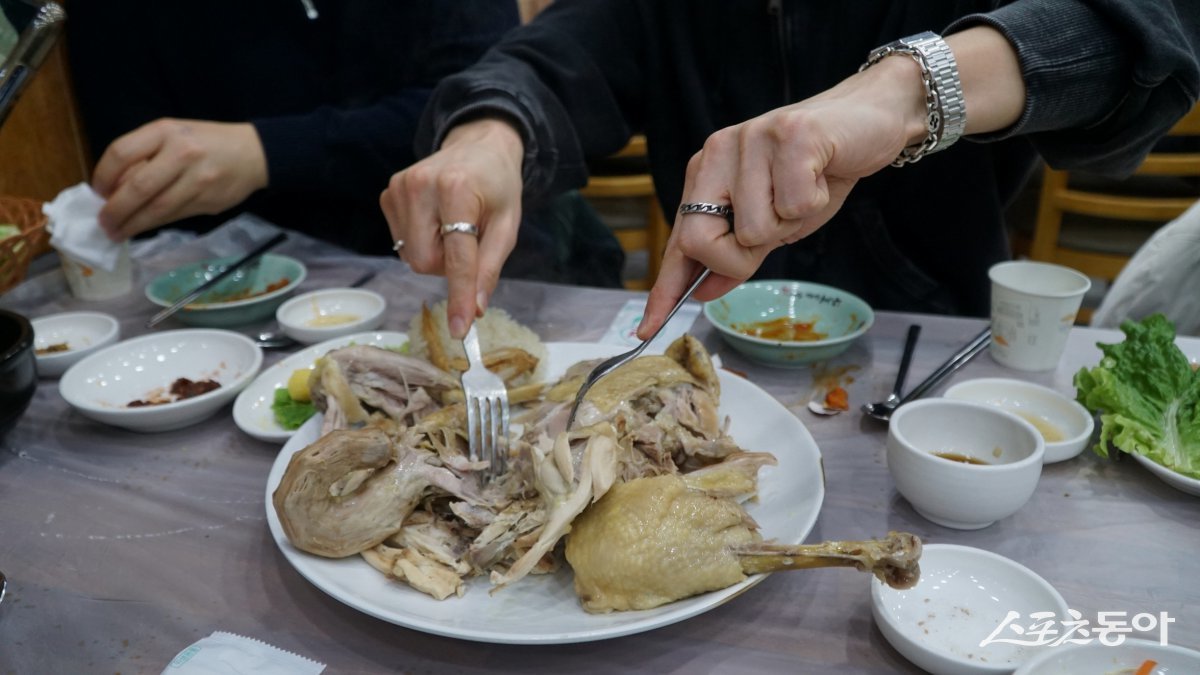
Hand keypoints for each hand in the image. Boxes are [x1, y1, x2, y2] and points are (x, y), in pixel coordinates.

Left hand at [92, 119, 267, 239]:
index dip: (103, 176)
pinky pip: (174, 216)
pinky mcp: (208, 201)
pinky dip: (154, 224)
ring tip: (117, 233)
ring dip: (132, 224)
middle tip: (103, 223)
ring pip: (157, 208)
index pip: (122, 153)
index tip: (98, 192)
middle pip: (138, 187)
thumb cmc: (206, 142)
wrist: (254, 153)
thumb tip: (114, 189)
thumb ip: (145, 155)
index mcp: (166, 131)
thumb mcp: (173, 135)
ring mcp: (197, 180)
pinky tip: (142, 228)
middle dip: (115, 210)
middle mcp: (181, 153)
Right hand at [380, 118, 524, 338]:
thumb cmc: (498, 186)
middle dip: (447, 267)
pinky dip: (421, 241)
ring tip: (452, 226)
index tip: (459, 329)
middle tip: (468, 243)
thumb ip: (489, 267)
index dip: (458, 295)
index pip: (456, 257)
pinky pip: (401, 242)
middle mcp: (421, 186)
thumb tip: (474, 308)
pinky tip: (435, 219)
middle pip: (425, 263)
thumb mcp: (507, 225)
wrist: (478, 145)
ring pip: (411, 256)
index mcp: (457, 190)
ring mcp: (399, 188)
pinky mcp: (388, 192)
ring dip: (435, 254)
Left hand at [637, 56, 924, 338]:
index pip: (679, 240)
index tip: (646, 328)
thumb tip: (704, 291)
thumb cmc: (819, 171)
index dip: (664, 288)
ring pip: (755, 229)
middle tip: (777, 227)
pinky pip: (795, 205)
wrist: (869, 118)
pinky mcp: (790, 134)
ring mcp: (751, 139)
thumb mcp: (774, 223)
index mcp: (707, 173)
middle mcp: (719, 152)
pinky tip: (822, 175)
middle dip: (740, 257)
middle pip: (702, 240)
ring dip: (790, 224)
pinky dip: (816, 202)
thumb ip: (737, 254)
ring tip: (806, 189)